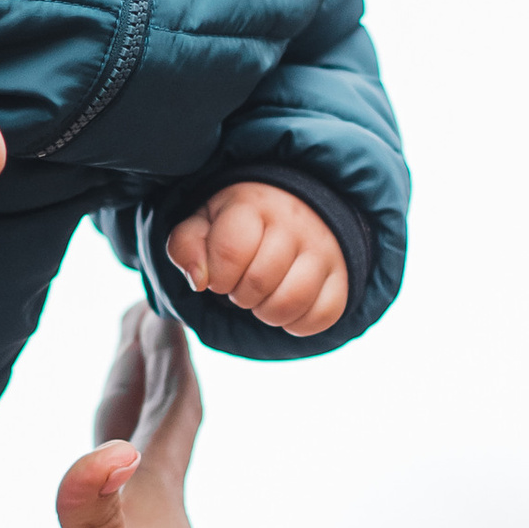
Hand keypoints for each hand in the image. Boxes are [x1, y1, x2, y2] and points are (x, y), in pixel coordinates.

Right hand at [50, 309, 368, 527]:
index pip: (164, 409)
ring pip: (126, 470)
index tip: (157, 290)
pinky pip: (97, 520)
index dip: (162, 351)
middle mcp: (148, 524)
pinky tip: (91, 490)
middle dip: (144, 365)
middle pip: (149, 425)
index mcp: (157, 509)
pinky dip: (94, 486)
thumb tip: (103, 447)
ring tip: (122, 376)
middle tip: (139, 307)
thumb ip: (97, 520)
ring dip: (124, 418)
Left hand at [164, 181, 347, 335]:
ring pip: (290, 303)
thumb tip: (199, 280)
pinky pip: (321, 317)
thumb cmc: (239, 223)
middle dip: (240, 295)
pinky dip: (298, 323)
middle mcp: (294, 223)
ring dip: (267, 313)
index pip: (231, 251)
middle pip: (259, 282)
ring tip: (262, 298)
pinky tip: (287, 306)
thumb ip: (186, 246)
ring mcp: (323, 249)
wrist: (295, 207)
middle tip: (242, 285)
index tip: (220, 274)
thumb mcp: (204, 224)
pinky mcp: (343, 276)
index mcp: (254, 205)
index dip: (218, 277)